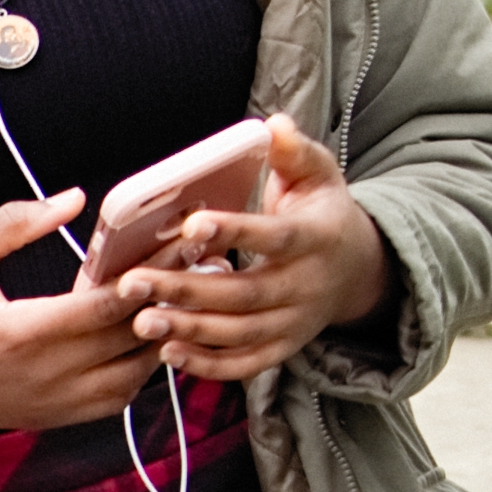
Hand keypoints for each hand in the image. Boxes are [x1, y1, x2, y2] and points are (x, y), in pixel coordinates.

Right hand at [0, 197, 164, 441]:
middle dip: (167, 300)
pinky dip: (141, 369)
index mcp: (18, 334)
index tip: (174, 248)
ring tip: (176, 299)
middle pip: (129, 339)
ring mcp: (52, 403)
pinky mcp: (56, 417)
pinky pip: (118, 399)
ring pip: (135, 375)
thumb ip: (13, 224)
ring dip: (160, 338)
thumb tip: (73, 199)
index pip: (101, 308)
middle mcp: (42, 375)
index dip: (144, 278)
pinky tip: (144, 337)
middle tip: (198, 264)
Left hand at [119, 129, 386, 385]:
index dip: (233, 232)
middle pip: (245, 294)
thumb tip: (274, 126)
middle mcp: (306, 287)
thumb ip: (296, 153)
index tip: (190, 226)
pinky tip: (168, 353)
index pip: (274, 237)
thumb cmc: (323, 215)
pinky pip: (244, 364)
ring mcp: (294, 323)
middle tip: (134, 283)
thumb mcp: (318, 177)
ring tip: (141, 321)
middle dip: (186, 290)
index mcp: (315, 239)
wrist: (357, 270)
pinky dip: (208, 365)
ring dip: (189, 330)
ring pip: (239, 333)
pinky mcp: (281, 348)